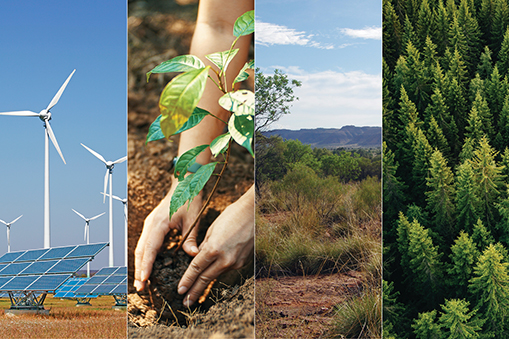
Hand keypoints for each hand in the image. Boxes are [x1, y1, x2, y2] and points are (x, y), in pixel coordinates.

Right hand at [134, 178, 202, 291]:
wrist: (184, 184)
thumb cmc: (189, 200)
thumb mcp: (193, 219)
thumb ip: (191, 238)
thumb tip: (193, 255)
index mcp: (159, 223)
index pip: (150, 248)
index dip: (146, 265)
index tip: (144, 279)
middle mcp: (150, 225)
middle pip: (141, 251)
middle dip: (139, 269)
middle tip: (139, 288)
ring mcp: (150, 225)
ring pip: (141, 248)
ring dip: (140, 264)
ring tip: (141, 282)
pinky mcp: (152, 226)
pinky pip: (146, 243)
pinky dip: (146, 256)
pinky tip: (148, 268)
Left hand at [177, 185, 253, 305]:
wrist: (254, 212)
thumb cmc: (231, 216)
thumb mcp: (212, 229)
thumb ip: (204, 246)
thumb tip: (198, 257)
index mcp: (214, 248)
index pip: (196, 269)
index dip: (187, 281)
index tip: (180, 290)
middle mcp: (225, 258)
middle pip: (206, 278)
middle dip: (194, 291)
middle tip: (186, 302)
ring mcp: (236, 262)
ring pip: (216, 274)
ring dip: (206, 283)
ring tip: (196, 293)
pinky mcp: (243, 262)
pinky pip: (227, 268)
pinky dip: (219, 269)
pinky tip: (214, 270)